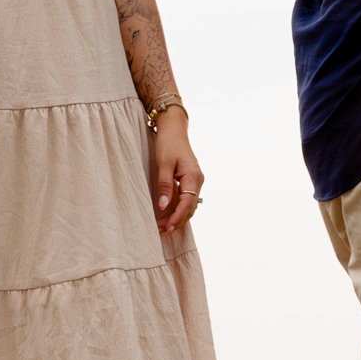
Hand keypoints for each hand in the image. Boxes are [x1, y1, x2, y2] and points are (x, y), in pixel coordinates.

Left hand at [148, 110, 203, 232]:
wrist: (173, 128)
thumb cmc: (168, 143)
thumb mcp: (163, 164)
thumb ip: (164, 185)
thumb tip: (163, 207)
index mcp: (193, 177)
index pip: (187, 204)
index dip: (177, 217)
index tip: (166, 227)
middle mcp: (198, 180)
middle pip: (190, 207)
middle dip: (178, 220)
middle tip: (163, 231)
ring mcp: (196, 180)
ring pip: (190, 205)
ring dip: (179, 216)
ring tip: (164, 226)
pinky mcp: (191, 180)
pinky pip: (187, 198)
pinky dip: (179, 208)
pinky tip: (170, 214)